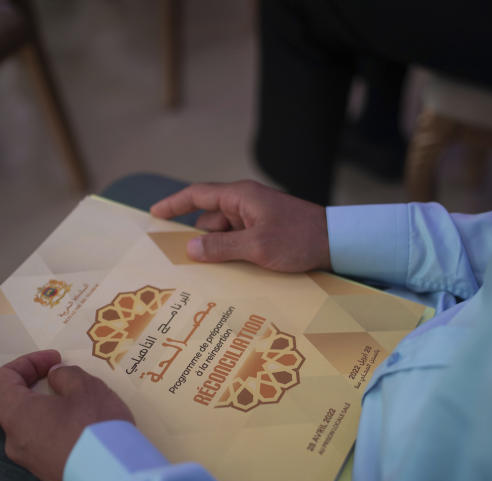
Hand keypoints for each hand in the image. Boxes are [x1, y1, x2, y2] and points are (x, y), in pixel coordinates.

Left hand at [0, 350, 133, 480]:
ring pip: (32, 425)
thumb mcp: (85, 387)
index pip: (4, 379)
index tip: (55, 360)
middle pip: (16, 403)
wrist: (113, 479)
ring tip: (78, 402)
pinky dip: (57, 428)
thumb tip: (54, 378)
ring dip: (49, 408)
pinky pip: (45, 444)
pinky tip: (82, 427)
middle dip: (38, 385)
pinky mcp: (47, 476)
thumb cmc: (94, 425)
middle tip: (65, 378)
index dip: (27, 362)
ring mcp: (30, 462)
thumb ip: (65, 376)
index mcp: (16, 414)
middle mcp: (15, 440)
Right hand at [150, 180, 330, 271]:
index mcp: (240, 197)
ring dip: (218, 251)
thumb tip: (190, 247)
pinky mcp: (266, 232)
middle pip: (209, 220)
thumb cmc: (299, 239)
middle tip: (181, 263)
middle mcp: (246, 204)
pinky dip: (232, 253)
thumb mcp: (257, 246)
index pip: (197, 196)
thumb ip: (221, 246)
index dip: (173, 204)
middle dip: (198, 240)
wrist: (337, 243)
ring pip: (224, 234)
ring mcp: (256, 218)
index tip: (154, 214)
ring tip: (210, 274)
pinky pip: (239, 241)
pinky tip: (231, 271)